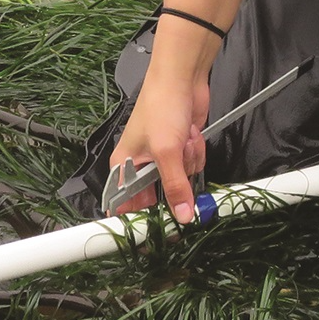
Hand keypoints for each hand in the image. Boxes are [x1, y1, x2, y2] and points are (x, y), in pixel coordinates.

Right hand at [107, 68, 209, 223]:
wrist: (182, 77)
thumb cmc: (160, 105)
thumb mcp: (166, 151)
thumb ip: (175, 186)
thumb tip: (182, 216)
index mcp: (123, 166)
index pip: (122, 206)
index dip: (135, 225)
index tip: (151, 242)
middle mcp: (140, 165)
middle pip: (156, 199)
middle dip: (173, 192)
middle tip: (183, 199)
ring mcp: (163, 158)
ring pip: (180, 182)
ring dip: (187, 164)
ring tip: (183, 142)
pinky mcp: (181, 150)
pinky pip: (193, 167)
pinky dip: (195, 153)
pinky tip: (190, 135)